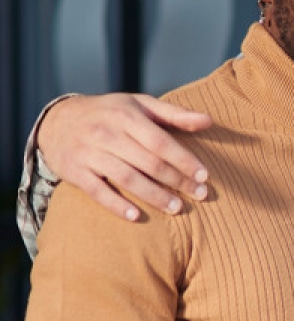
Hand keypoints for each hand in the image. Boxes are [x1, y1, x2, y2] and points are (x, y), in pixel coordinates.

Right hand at [38, 93, 211, 220]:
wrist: (58, 120)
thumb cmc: (110, 113)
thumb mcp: (140, 104)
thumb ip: (174, 114)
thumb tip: (208, 121)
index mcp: (127, 116)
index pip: (161, 142)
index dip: (184, 160)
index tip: (204, 176)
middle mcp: (107, 135)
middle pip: (148, 163)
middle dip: (177, 181)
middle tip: (200, 195)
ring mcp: (89, 154)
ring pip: (127, 179)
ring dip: (154, 196)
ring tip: (177, 208)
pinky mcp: (75, 172)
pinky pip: (97, 191)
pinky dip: (116, 205)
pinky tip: (136, 216)